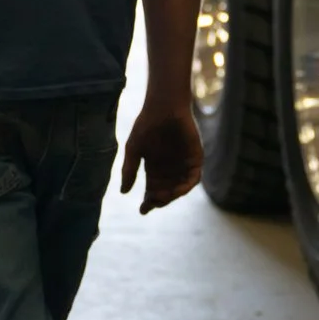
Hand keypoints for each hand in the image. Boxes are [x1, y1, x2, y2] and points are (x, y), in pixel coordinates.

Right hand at [118, 96, 202, 214]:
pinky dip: (186, 186)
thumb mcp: (133, 150)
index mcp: (154, 167)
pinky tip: (177, 190)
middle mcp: (169, 169)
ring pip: (179, 188)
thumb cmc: (146, 125)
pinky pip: (193, 178)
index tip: (142, 210)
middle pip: (166, 192)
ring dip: (172, 196)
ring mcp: (183, 164)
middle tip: (153, 202)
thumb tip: (123, 192)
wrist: (164, 108)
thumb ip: (130, 170)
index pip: (152, 190)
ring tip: (163, 198)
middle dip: (160, 200)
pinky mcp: (195, 159)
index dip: (148, 202)